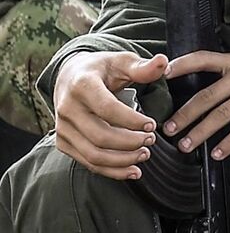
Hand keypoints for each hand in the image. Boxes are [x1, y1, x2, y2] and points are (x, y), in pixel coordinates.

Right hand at [52, 52, 163, 179]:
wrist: (70, 76)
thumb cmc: (102, 69)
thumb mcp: (122, 62)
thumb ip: (142, 67)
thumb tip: (163, 62)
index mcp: (82, 85)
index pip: (108, 109)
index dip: (132, 121)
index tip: (152, 125)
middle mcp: (67, 107)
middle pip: (100, 136)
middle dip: (131, 143)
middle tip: (152, 140)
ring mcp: (63, 127)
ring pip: (93, 155)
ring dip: (123, 160)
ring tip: (145, 154)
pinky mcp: (63, 141)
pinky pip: (87, 162)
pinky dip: (111, 171)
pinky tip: (132, 170)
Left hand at [162, 52, 229, 160]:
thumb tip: (207, 89)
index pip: (203, 59)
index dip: (182, 65)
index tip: (163, 74)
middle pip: (206, 97)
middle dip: (185, 115)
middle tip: (169, 128)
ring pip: (220, 116)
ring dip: (200, 132)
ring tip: (186, 145)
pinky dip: (228, 143)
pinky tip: (217, 153)